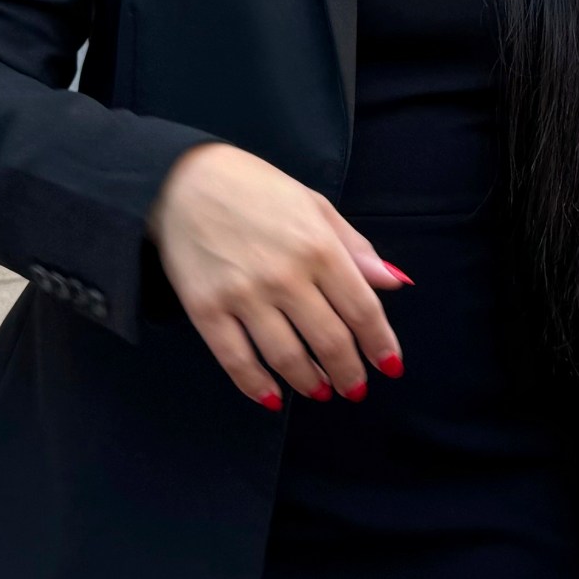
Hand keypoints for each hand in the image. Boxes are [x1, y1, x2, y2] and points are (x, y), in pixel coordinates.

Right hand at [148, 142, 408, 407]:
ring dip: (310, 383)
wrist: (184, 180)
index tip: (390, 366)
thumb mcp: (315, 205)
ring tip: (321, 392)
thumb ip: (356, 247)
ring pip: (287, 358)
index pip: (362, 309)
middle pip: (329, 341)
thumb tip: (394, 282)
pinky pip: (236, 360)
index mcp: (318, 247)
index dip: (380, 344)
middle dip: (349, 373)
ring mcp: (244, 296)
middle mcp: (286, 276)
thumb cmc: (257, 189)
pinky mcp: (206, 310)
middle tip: (355, 389)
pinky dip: (257, 386)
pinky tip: (273, 398)